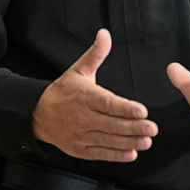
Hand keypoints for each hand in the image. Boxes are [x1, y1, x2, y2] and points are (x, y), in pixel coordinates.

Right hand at [32, 28, 158, 160]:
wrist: (38, 114)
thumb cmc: (63, 91)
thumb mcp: (79, 69)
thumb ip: (96, 53)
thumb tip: (105, 34)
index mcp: (84, 96)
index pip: (107, 103)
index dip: (125, 108)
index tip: (142, 110)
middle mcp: (82, 117)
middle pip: (111, 124)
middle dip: (134, 127)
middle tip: (152, 128)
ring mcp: (80, 135)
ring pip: (108, 140)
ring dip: (129, 142)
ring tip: (146, 141)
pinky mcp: (80, 149)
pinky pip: (100, 153)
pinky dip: (116, 155)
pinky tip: (131, 154)